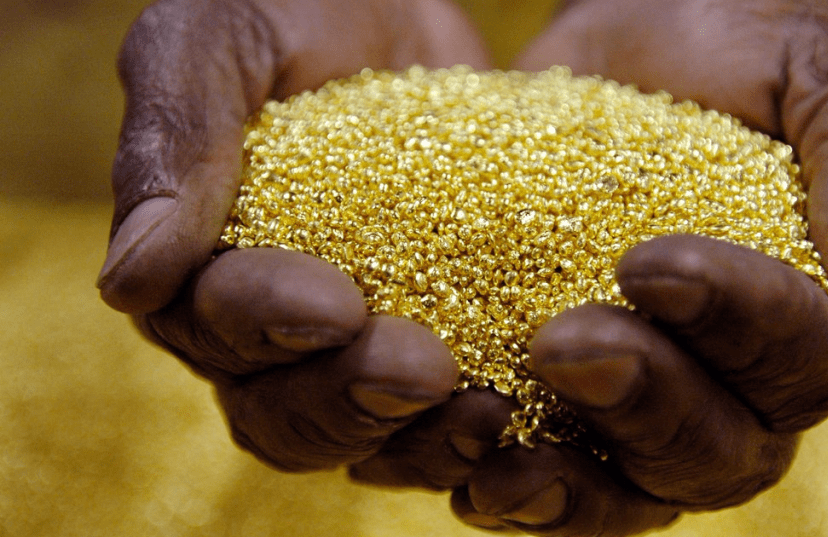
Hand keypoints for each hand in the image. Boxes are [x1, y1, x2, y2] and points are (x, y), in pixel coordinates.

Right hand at [98, 0, 491, 471]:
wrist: (394, 7)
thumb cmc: (290, 8)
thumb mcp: (219, 41)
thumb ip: (173, 142)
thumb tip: (129, 281)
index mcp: (198, 266)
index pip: (214, 325)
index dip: (268, 325)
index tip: (337, 305)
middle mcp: (266, 328)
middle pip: (285, 409)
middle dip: (350, 398)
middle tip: (427, 370)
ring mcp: (352, 343)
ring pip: (364, 432)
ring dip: (420, 438)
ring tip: (489, 412)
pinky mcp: (437, 334)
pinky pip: (446, 411)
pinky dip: (479, 424)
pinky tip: (530, 411)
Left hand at [434, 0, 827, 533]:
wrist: (639, 27)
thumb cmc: (748, 37)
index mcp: (827, 309)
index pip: (811, 360)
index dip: (737, 325)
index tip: (648, 261)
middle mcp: (749, 376)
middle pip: (723, 447)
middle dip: (643, 401)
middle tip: (558, 341)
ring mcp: (660, 394)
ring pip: (640, 482)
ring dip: (569, 477)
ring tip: (492, 439)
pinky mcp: (576, 390)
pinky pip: (561, 468)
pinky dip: (519, 480)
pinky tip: (465, 465)